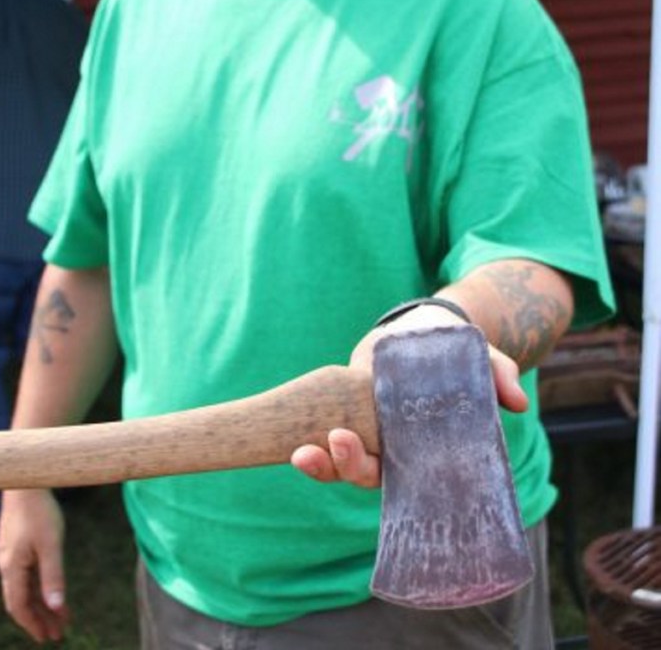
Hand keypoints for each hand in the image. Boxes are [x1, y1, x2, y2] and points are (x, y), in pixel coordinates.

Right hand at [0, 488, 68, 643]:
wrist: (26, 480)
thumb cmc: (40, 511)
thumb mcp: (51, 544)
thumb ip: (53, 576)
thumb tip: (57, 606)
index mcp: (11, 567)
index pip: (19, 606)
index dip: (33, 623)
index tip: (48, 637)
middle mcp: (7, 564)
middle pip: (22, 600)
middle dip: (41, 618)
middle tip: (58, 633)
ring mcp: (11, 554)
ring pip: (26, 587)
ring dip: (42, 603)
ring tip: (61, 616)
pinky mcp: (17, 545)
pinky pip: (27, 573)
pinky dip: (40, 585)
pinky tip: (52, 590)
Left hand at [291, 304, 527, 486]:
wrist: (428, 329)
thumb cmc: (457, 353)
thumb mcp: (480, 360)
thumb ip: (499, 377)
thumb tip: (517, 402)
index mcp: (421, 446)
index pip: (400, 476)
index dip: (383, 474)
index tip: (366, 460)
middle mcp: (390, 445)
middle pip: (364, 471)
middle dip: (346, 465)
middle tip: (336, 441)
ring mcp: (365, 427)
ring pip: (339, 457)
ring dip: (320, 460)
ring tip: (300, 451)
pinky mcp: (345, 404)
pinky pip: (323, 427)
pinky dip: (307, 432)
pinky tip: (289, 431)